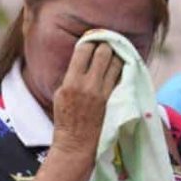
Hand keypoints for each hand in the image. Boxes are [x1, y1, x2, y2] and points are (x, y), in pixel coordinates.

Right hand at [51, 42, 123, 156]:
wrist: (76, 143)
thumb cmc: (65, 118)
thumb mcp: (61, 94)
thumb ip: (71, 75)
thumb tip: (82, 57)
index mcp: (71, 82)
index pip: (84, 50)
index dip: (90, 40)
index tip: (92, 38)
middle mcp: (88, 85)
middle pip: (103, 52)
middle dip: (105, 44)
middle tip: (106, 43)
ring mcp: (102, 92)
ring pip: (116, 62)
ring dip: (116, 54)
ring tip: (115, 52)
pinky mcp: (112, 99)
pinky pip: (120, 76)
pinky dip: (120, 68)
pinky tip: (119, 66)